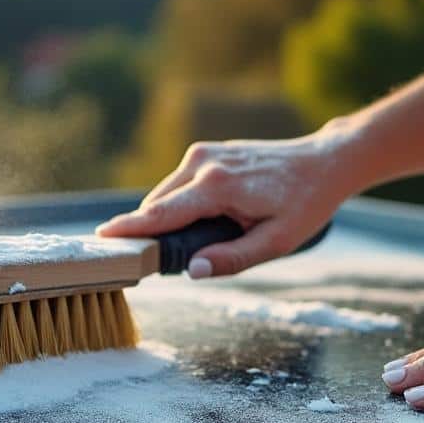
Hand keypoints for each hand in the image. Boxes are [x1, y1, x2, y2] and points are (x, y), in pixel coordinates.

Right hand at [95, 124, 358, 277]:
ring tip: (205, 236)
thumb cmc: (304, 204)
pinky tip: (209, 217)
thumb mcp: (276, 242)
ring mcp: (203, 153)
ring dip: (171, 219)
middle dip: (154, 232)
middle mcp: (203, 163)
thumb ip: (233, 258)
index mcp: (218, 186)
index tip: (99, 239)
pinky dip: (181, 204)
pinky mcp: (205, 151)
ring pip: (165, 195)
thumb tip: (193, 271)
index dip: (129, 230)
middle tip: (163, 261)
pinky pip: (179, 185)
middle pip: (157, 206)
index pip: (161, 213)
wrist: (323, 162)